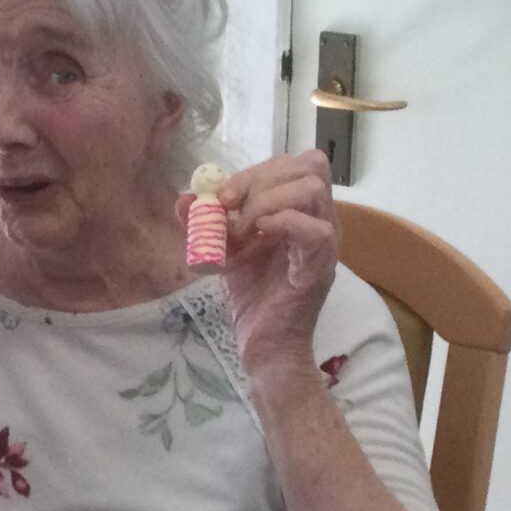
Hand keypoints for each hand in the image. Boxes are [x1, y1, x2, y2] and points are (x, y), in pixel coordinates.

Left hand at [184, 151, 340, 380]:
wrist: (264, 345)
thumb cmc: (253, 298)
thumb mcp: (223, 251)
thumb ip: (205, 224)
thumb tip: (185, 198)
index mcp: (302, 212)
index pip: (294, 164)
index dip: (256, 170)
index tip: (222, 197)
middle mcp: (320, 221)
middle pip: (311, 166)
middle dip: (261, 178)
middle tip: (231, 207)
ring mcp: (324, 243)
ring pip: (313, 189)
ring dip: (268, 200)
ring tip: (243, 227)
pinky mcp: (319, 267)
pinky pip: (314, 229)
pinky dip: (279, 222)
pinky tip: (256, 238)